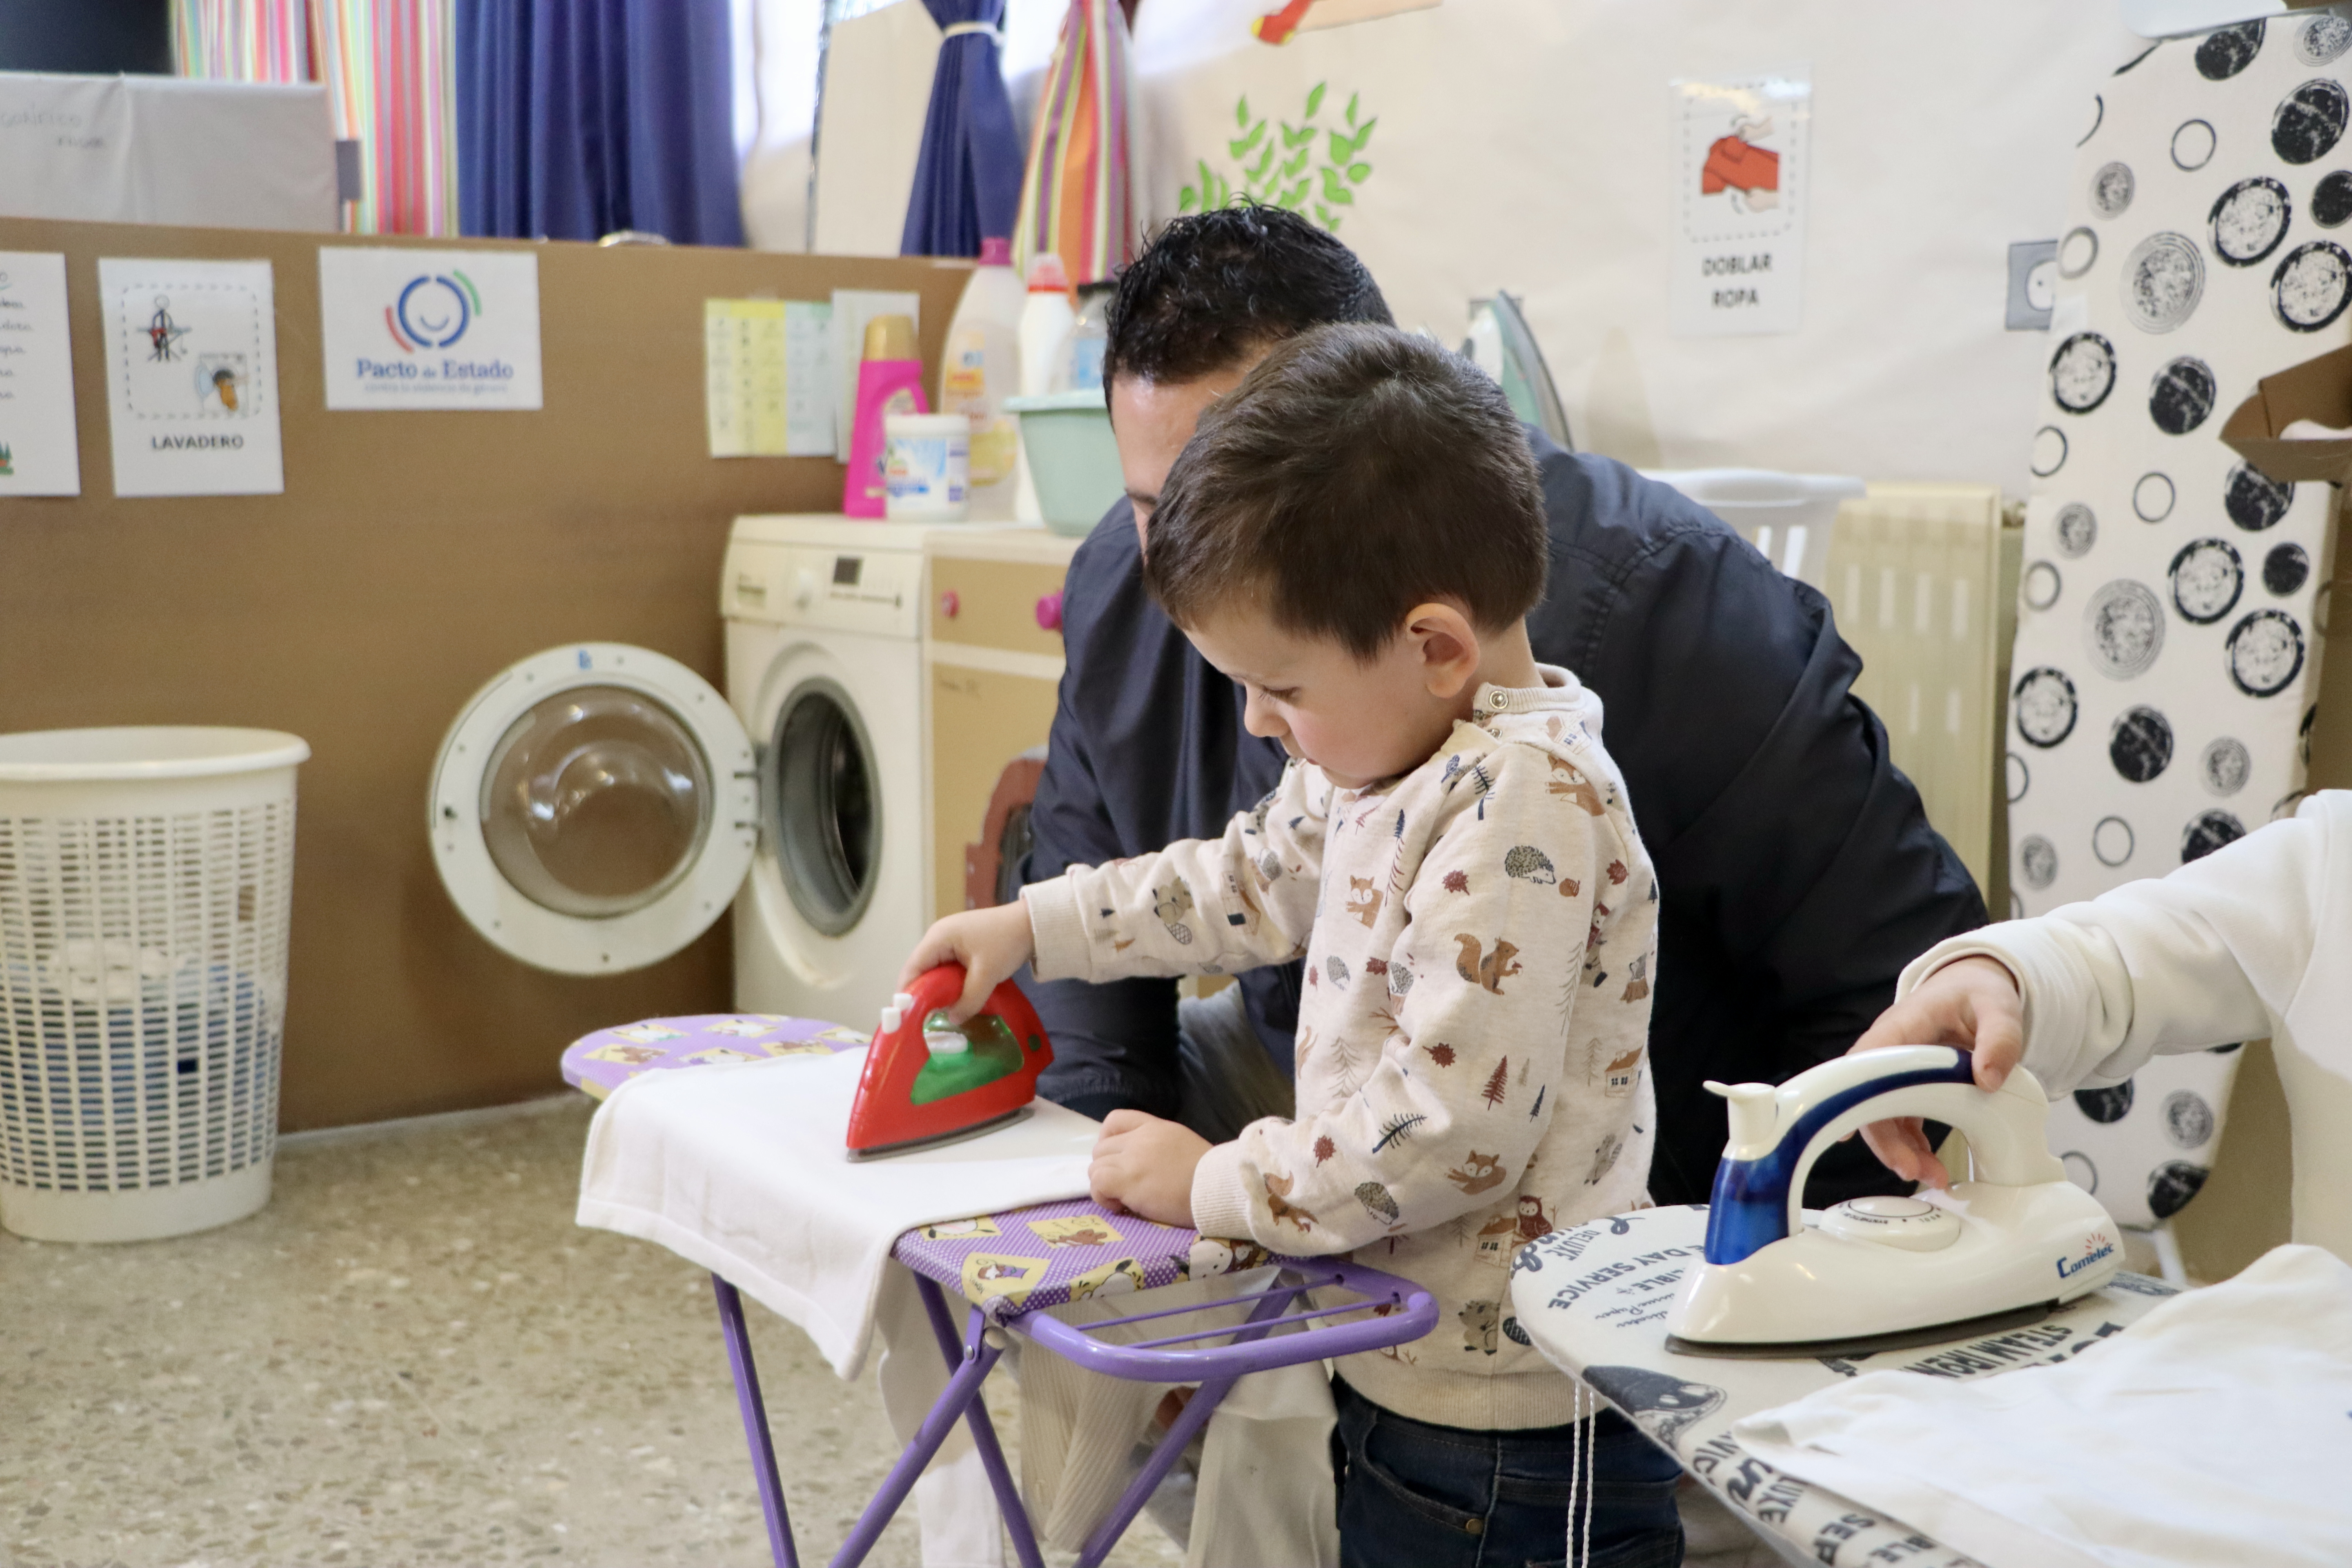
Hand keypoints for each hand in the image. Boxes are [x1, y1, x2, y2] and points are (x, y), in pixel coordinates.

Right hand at [896, 902, 1035, 1021]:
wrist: (1031, 923)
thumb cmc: (1007, 943)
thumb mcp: (987, 975)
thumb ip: (968, 1000)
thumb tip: (952, 1019)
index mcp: (938, 937)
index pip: (913, 968)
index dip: (907, 992)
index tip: (906, 1016)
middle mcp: (938, 936)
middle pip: (921, 969)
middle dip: (921, 993)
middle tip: (922, 1019)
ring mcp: (949, 940)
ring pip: (934, 970)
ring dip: (936, 989)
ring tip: (936, 1013)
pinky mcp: (960, 946)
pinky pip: (946, 968)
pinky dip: (948, 983)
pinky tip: (952, 999)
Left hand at [1089, 1110, 1209, 1226]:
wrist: (1217, 1187)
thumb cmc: (1208, 1175)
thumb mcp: (1183, 1145)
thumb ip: (1159, 1147)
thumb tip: (1144, 1165)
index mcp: (1155, 1127)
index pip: (1116, 1120)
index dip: (1107, 1139)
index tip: (1116, 1159)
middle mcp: (1140, 1138)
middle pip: (1102, 1148)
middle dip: (1108, 1169)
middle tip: (1124, 1188)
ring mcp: (1132, 1158)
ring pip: (1095, 1167)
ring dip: (1105, 1185)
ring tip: (1123, 1200)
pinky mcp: (1127, 1181)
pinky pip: (1098, 1183)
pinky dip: (1103, 1197)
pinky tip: (1120, 1207)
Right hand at [1846, 956, 2024, 1188]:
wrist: (1973, 990)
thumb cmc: (1976, 994)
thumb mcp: (1998, 1008)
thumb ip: (2000, 1039)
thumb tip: (1988, 1079)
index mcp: (1901, 1028)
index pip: (1865, 1063)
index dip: (1847, 1095)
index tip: (1844, 1130)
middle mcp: (1888, 1053)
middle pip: (1868, 1099)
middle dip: (1885, 1140)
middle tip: (1913, 1169)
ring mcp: (1895, 1073)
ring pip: (1881, 1117)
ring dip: (1900, 1150)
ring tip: (1931, 1175)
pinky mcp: (1907, 1089)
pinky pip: (1899, 1122)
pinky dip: (1911, 1147)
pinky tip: (1929, 1163)